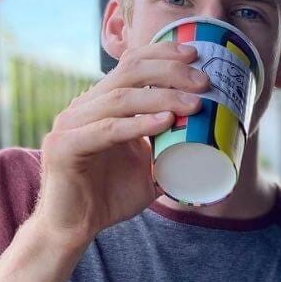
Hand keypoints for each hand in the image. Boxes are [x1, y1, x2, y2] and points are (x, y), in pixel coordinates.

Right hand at [33, 42, 209, 245]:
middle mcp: (85, 106)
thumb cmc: (112, 194)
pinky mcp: (65, 147)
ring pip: (121, 98)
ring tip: (195, 103)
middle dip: (171, 72)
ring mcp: (71, 124)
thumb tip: (215, 147)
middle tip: (204, 81)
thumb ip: (173, 150)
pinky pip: (107, 130)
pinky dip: (138, 124)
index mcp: (103, 103)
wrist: (77, 227)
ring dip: (162, 97)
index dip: (162, 53)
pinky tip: (165, 122)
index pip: (132, 64)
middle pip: (129, 72)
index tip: (195, 54)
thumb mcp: (151, 166)